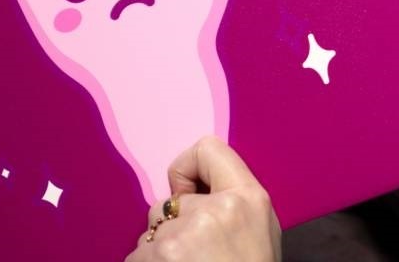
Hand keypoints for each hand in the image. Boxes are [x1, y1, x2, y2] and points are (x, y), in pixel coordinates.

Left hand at [125, 137, 279, 261]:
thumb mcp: (262, 231)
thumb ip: (233, 201)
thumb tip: (194, 189)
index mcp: (247, 200)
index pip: (207, 149)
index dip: (188, 170)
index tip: (188, 192)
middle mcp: (213, 212)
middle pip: (169, 202)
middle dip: (175, 227)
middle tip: (199, 257)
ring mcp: (178, 239)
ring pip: (151, 234)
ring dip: (161, 254)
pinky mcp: (152, 260)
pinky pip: (137, 256)